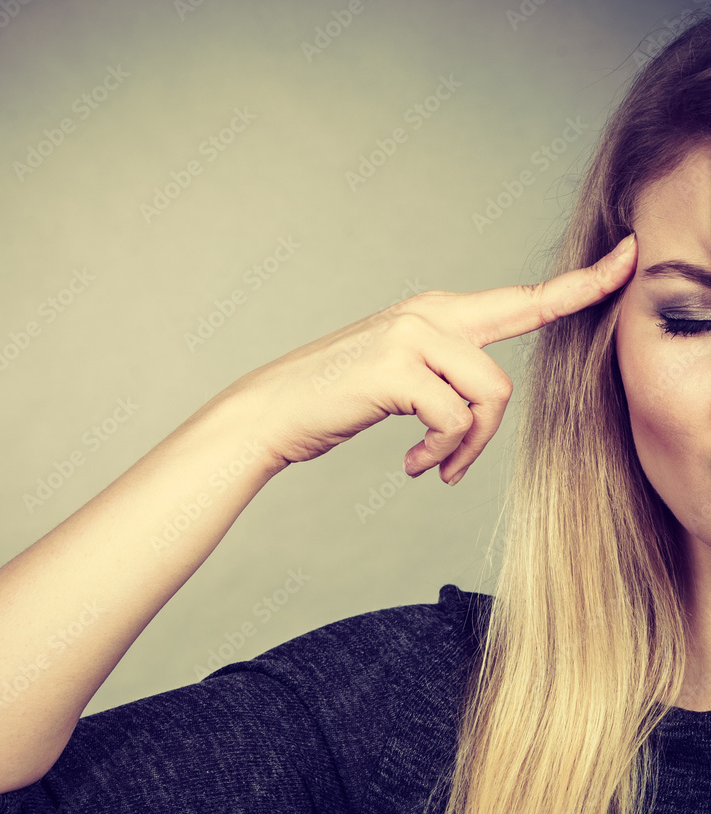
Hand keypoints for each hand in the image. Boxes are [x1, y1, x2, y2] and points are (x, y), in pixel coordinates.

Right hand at [222, 233, 637, 484]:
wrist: (272, 411)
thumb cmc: (338, 399)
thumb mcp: (402, 375)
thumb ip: (448, 371)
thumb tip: (485, 402)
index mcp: (437, 311)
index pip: (523, 297)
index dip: (582, 283)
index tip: (629, 259)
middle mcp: (430, 312)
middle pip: (510, 366)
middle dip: (493, 426)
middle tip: (457, 465)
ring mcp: (413, 333)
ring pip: (489, 397)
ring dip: (464, 447)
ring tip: (431, 467)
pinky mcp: (397, 366)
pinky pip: (454, 420)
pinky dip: (439, 453)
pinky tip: (411, 465)